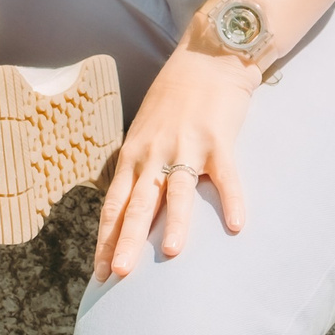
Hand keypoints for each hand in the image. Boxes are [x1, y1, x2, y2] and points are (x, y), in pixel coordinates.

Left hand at [92, 47, 257, 280]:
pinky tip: (236, 224)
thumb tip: (129, 208)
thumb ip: (139, 168)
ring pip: (178, 191)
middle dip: (128, 240)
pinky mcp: (218, 140)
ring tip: (171, 253)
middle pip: (138, 204)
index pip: (115, 205)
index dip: (107, 239)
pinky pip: (226, 175)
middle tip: (118, 274)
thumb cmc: (173, 100)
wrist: (205, 60)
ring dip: (175, 222)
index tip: (99, 273)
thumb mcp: (145, 133)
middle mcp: (154, 154)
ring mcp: (186, 146)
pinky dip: (231, 199)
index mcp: (134, 156)